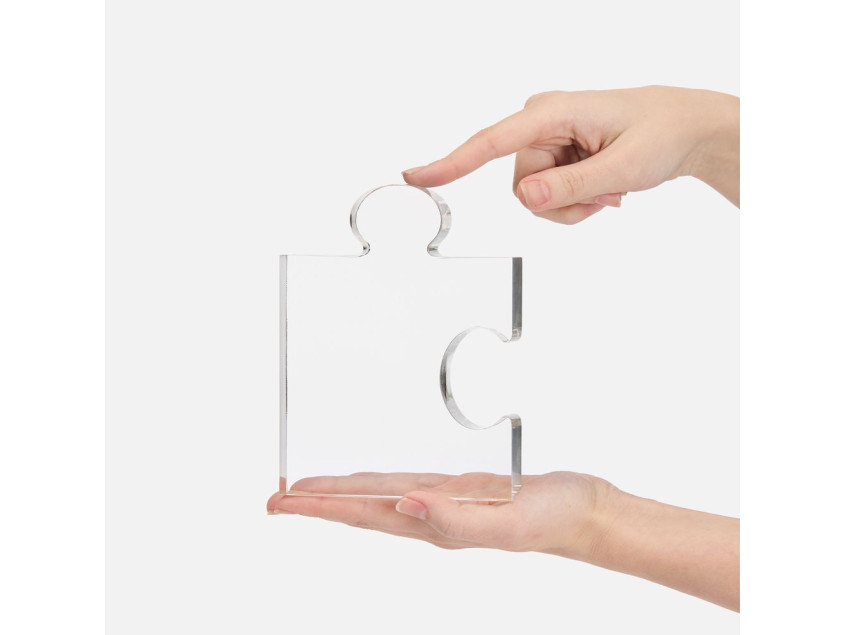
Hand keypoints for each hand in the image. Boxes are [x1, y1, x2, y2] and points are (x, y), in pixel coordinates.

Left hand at [267, 471, 739, 609]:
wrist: (585, 512)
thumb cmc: (553, 520)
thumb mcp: (506, 521)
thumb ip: (455, 520)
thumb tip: (403, 507)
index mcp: (434, 524)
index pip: (362, 515)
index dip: (320, 509)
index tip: (281, 503)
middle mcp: (431, 514)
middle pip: (360, 507)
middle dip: (317, 503)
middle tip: (277, 497)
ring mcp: (444, 500)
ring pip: (380, 494)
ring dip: (342, 492)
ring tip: (309, 488)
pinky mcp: (460, 486)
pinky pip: (407, 479)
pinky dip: (380, 478)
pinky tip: (371, 475)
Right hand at [402, 86, 739, 223]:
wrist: (685, 131)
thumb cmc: (661, 133)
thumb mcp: (622, 168)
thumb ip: (570, 187)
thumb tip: (524, 198)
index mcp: (553, 112)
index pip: (491, 142)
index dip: (451, 162)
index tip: (417, 176)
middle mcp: (542, 123)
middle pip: (522, 186)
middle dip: (562, 202)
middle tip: (605, 193)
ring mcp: (547, 140)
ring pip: (534, 197)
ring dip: (572, 204)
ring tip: (608, 189)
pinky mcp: (554, 154)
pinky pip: (547, 196)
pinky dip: (575, 202)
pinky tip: (600, 188)